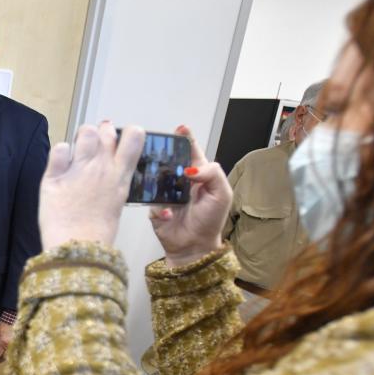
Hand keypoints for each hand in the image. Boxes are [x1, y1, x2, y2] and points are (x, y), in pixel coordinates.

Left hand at [0, 319, 13, 364]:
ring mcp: (14, 345)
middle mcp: (9, 345)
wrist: (12, 319)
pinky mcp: (17, 343)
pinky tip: (6, 355)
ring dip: (4, 358)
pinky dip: (9, 354)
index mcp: (3, 342)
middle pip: (4, 357)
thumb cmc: (3, 324)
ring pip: (9, 355)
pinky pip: (13, 351)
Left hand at [39, 122, 144, 249]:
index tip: (118, 141)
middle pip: (106, 130)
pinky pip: (60, 148)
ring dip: (82, 137)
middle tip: (94, 145)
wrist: (77, 248)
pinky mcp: (54, 176)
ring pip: (85, 132)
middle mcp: (101, 167)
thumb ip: (113, 181)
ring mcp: (78, 169)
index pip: (134, 137)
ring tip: (77, 151)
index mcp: (120, 176)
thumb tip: (108, 168)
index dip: (126, 134)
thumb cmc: (97, 232)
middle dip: (101, 132)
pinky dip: (60, 152)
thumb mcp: (115, 203)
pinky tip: (60, 164)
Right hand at [149, 125, 231, 266]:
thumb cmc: (211, 220)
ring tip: (159, 180)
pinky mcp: (154, 207)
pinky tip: (170, 215)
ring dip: (157, 179)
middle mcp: (179, 181)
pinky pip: (152, 202)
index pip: (191, 152)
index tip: (180, 128)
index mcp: (198, 174)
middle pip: (168, 161)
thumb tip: (189, 169)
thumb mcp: (221, 193)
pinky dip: (162, 209)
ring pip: (155, 177)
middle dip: (163, 154)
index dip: (185, 138)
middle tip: (158, 149)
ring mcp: (165, 194)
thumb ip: (212, 174)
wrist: (194, 247)